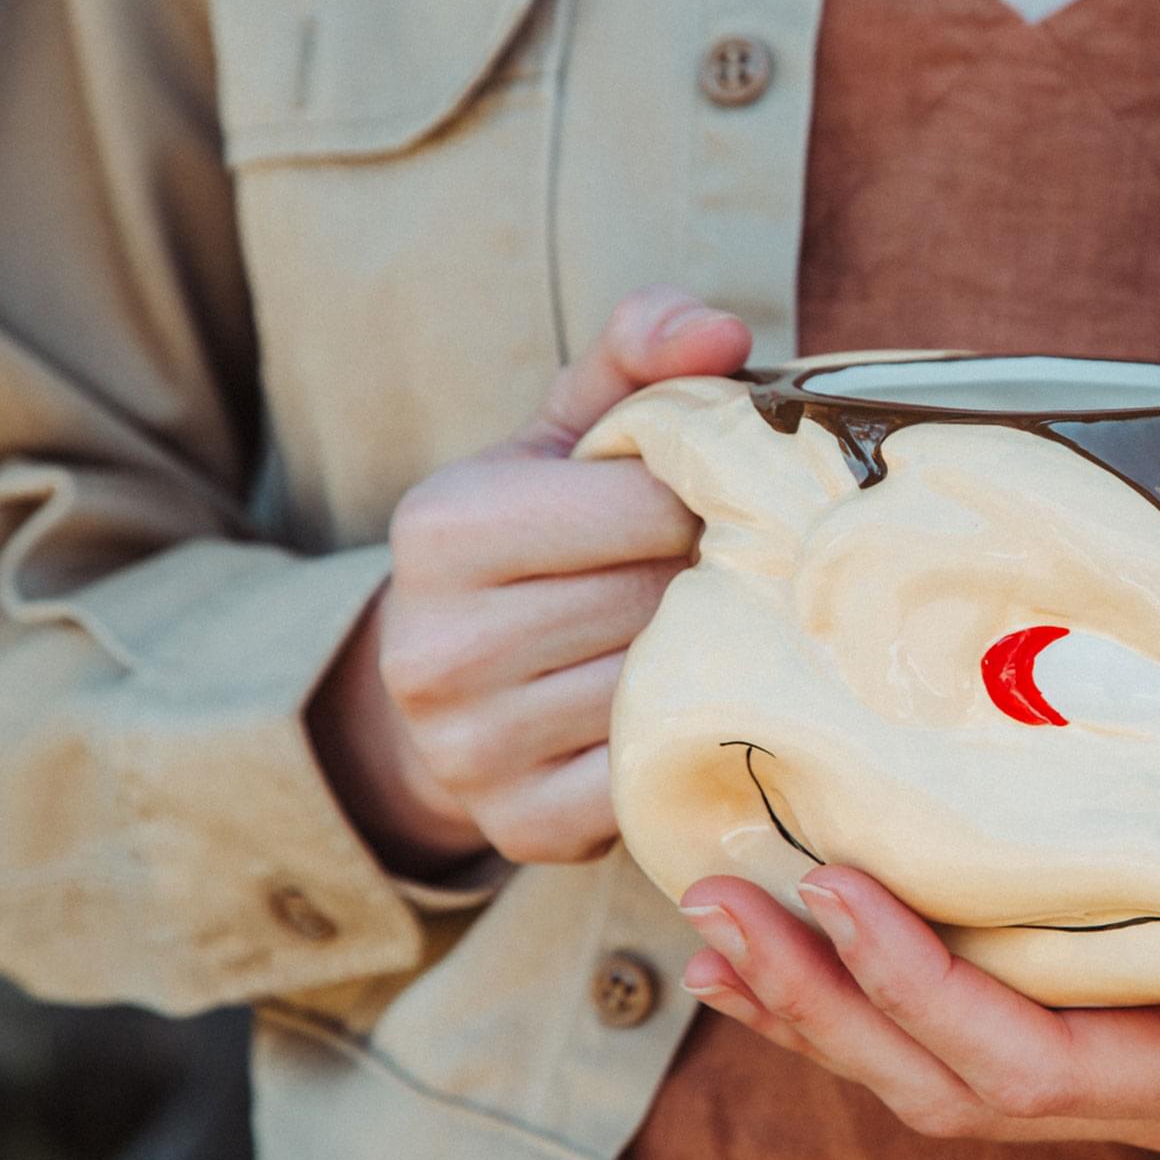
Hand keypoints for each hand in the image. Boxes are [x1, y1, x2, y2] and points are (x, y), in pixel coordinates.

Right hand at [308, 285, 751, 873]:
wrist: (449, 689)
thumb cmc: (534, 542)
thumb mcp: (564, 438)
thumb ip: (639, 361)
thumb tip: (721, 332)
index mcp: (440, 528)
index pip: (650, 503)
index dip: (695, 502)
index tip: (690, 511)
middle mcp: (437, 648)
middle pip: (662, 598)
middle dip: (704, 580)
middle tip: (705, 577)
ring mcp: (474, 751)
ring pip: (666, 687)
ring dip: (703, 660)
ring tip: (691, 635)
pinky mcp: (524, 827)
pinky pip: (655, 774)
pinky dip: (685, 739)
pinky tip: (678, 709)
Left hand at [674, 793, 1159, 1154]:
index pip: (1029, 1062)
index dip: (923, 991)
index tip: (840, 890)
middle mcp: (1131, 1091)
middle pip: (943, 1083)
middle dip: (823, 1007)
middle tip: (718, 914)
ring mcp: (1096, 1063)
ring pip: (922, 1069)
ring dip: (810, 1007)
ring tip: (710, 938)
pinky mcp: (1077, 1017)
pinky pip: (940, 1031)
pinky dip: (848, 995)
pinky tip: (776, 952)